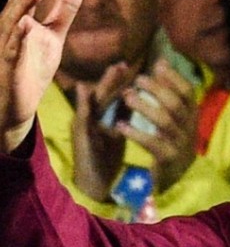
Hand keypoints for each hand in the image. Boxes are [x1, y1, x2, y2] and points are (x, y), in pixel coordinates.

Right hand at [0, 0, 82, 152]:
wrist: (19, 103)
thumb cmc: (34, 65)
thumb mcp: (54, 34)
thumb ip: (64, 8)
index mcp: (21, 24)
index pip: (24, 1)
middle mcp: (11, 34)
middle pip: (18, 8)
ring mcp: (8, 50)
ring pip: (13, 25)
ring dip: (23, 7)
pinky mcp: (11, 68)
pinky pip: (13, 50)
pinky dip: (19, 37)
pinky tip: (26, 24)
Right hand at [71, 63, 130, 200]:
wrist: (94, 183)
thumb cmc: (105, 156)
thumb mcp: (117, 131)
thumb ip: (122, 114)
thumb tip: (133, 94)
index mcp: (101, 117)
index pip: (113, 96)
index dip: (121, 82)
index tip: (131, 66)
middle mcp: (90, 119)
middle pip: (102, 95)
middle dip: (112, 79)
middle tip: (122, 64)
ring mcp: (83, 127)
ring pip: (91, 103)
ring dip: (100, 86)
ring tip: (108, 72)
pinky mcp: (80, 138)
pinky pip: (82, 120)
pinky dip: (83, 104)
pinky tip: (82, 90)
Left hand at [119, 58, 197, 192]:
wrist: (178, 178)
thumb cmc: (173, 142)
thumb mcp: (176, 117)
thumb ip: (169, 92)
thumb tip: (161, 62)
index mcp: (191, 116)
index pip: (188, 92)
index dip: (174, 77)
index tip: (157, 65)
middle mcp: (189, 128)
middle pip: (176, 104)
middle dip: (156, 89)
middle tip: (137, 80)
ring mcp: (180, 144)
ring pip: (165, 122)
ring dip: (145, 107)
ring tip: (126, 97)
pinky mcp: (168, 159)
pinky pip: (152, 144)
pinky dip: (136, 134)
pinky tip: (120, 125)